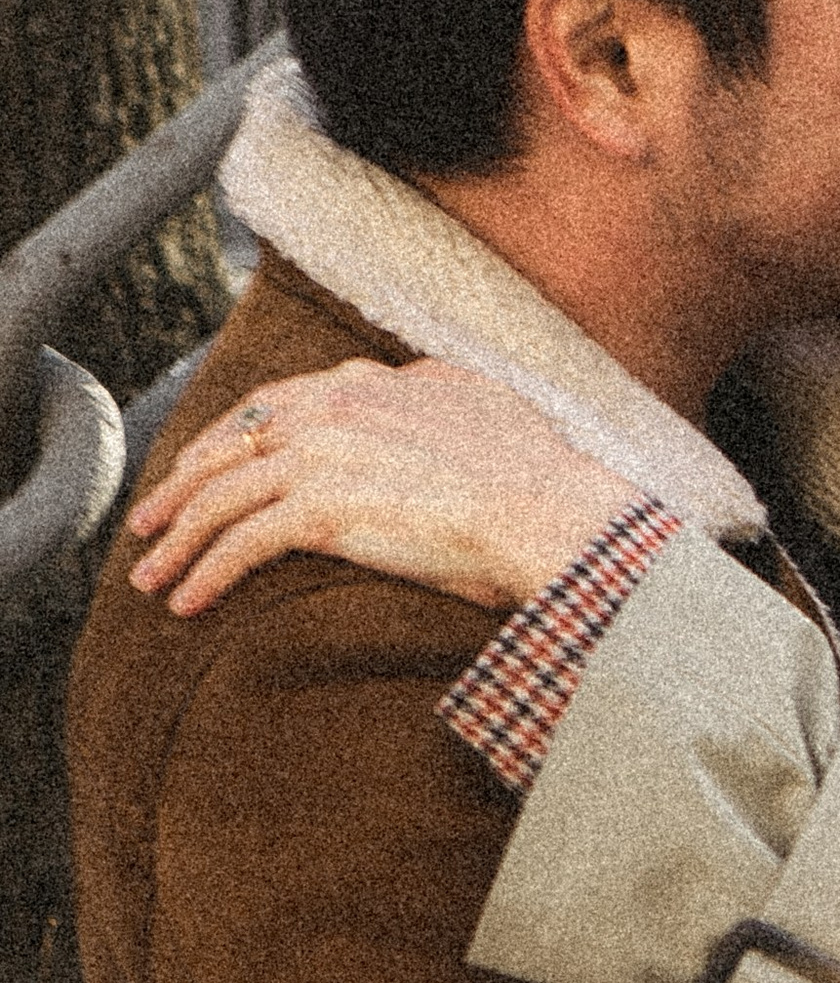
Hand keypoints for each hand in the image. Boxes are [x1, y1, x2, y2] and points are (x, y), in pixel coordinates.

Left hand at [127, 359, 641, 617]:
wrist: (548, 512)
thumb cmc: (535, 474)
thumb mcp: (479, 401)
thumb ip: (430, 389)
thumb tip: (415, 385)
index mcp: (368, 380)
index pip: (270, 404)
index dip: (223, 440)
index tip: (200, 470)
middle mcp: (333, 406)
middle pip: (228, 447)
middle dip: (179, 489)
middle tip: (148, 524)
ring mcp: (321, 453)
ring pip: (220, 496)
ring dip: (176, 540)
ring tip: (151, 575)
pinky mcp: (319, 508)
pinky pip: (240, 544)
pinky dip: (204, 572)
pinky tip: (188, 602)